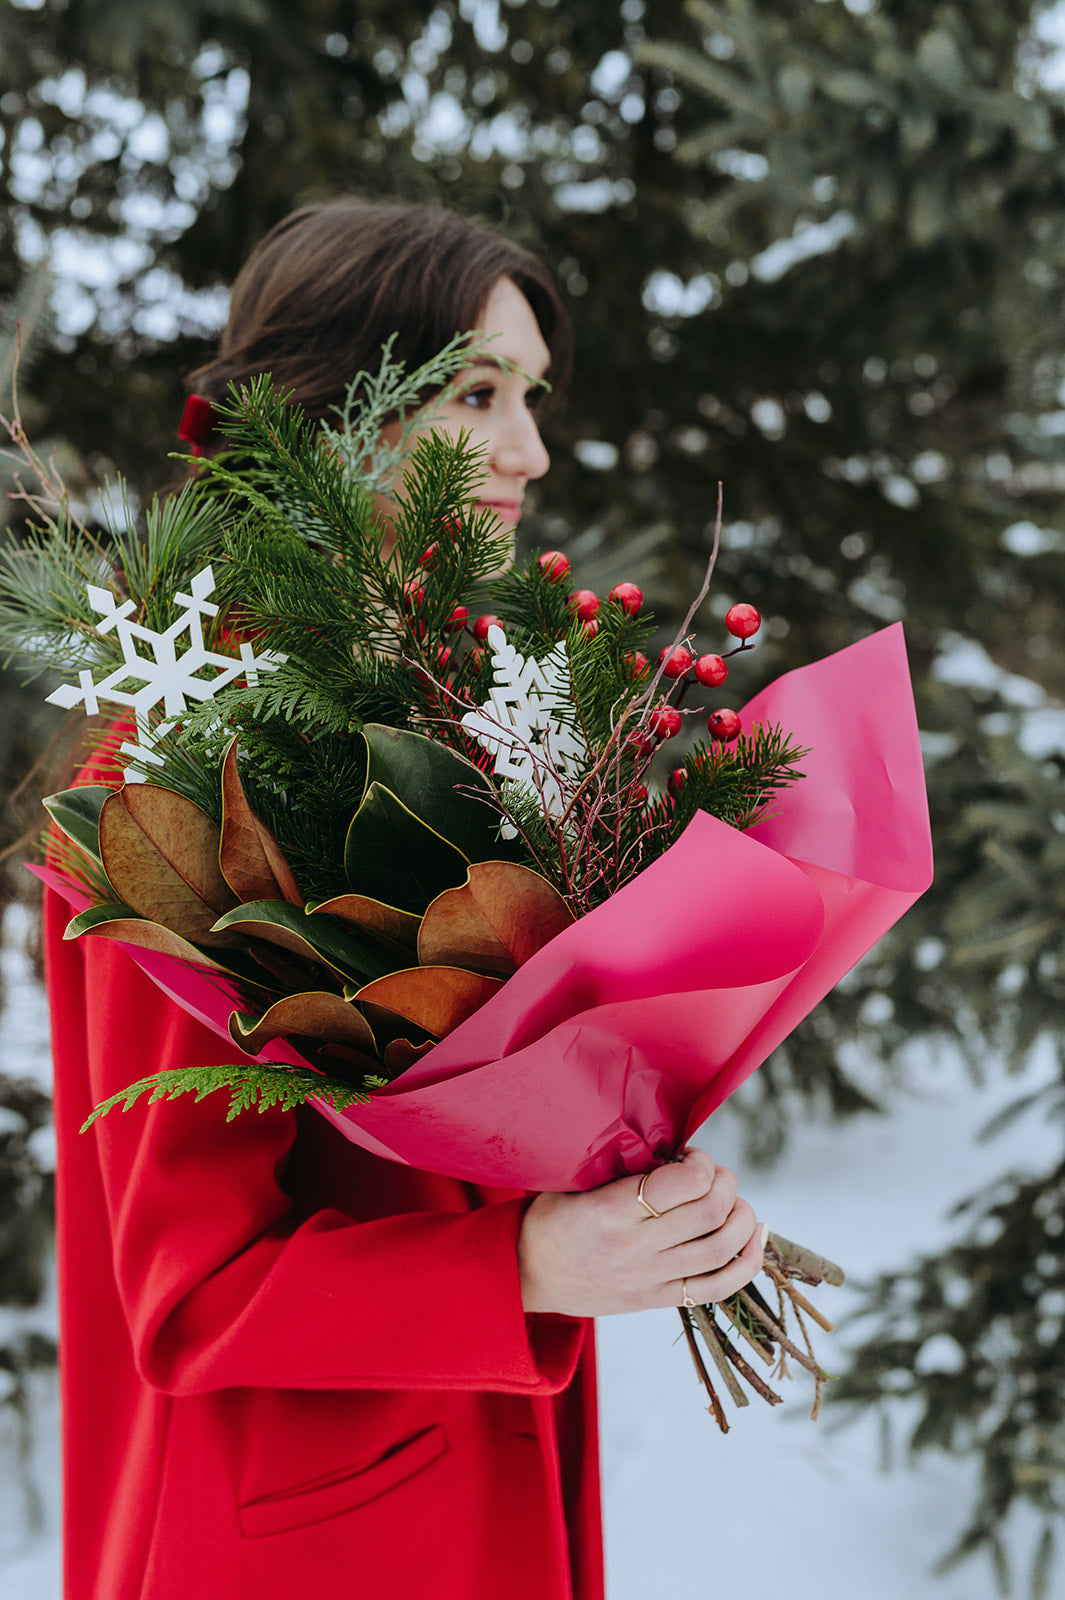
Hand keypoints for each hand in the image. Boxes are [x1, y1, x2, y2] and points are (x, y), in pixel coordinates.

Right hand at [518, 1147, 765, 1316]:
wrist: (527, 1274)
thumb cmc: (551, 1217)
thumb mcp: (574, 1180)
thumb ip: (622, 1167)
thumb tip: (675, 1149)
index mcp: (610, 1212)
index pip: (682, 1185)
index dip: (701, 1163)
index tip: (691, 1156)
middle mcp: (634, 1249)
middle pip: (709, 1214)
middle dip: (725, 1183)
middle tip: (715, 1174)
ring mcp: (649, 1279)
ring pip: (721, 1250)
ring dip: (742, 1218)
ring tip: (735, 1201)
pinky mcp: (656, 1301)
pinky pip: (717, 1289)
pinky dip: (747, 1264)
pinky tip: (756, 1238)